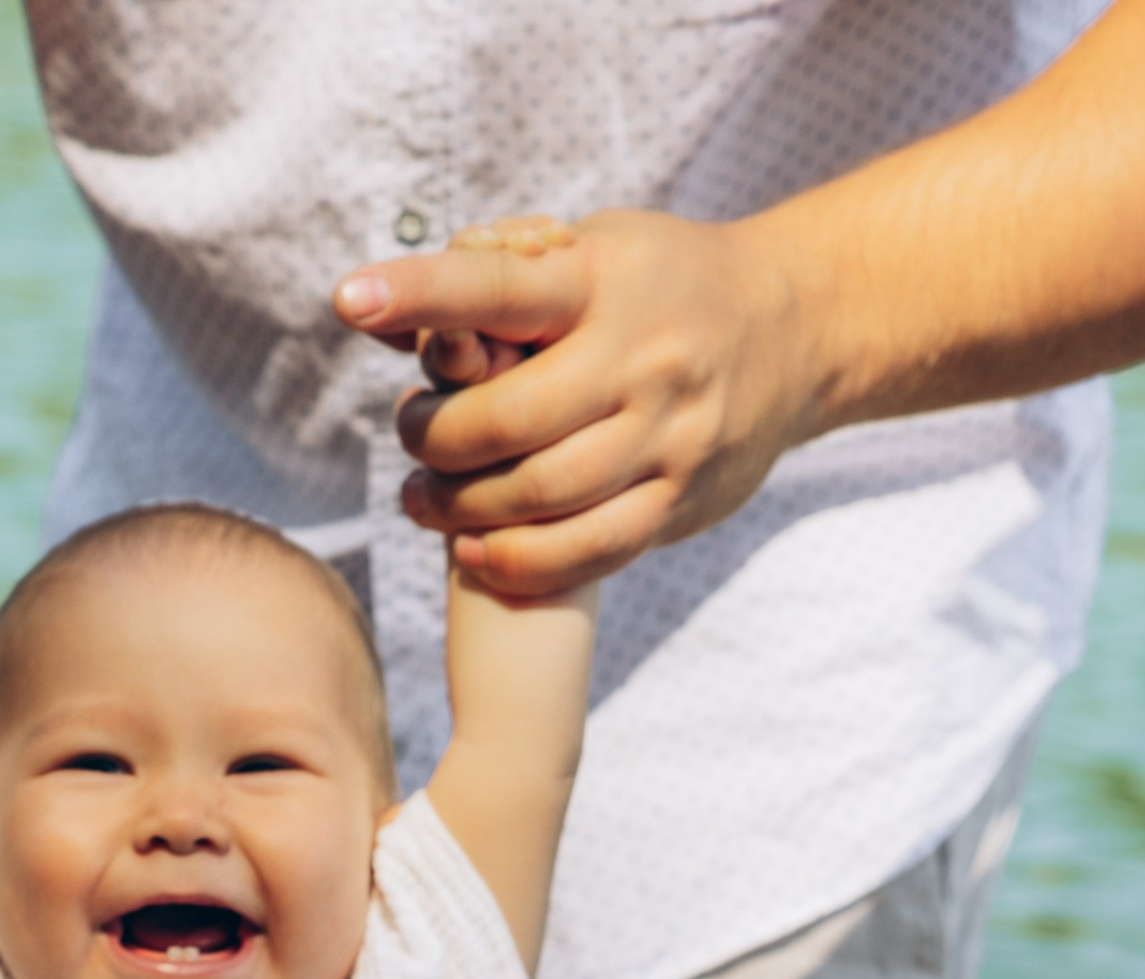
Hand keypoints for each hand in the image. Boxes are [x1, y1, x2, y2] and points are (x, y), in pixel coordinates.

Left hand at [335, 207, 818, 595]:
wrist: (793, 328)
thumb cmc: (660, 285)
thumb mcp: (595, 251)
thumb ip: (506, 278)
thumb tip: (405, 319)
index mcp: (606, 280)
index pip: (498, 285)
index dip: (422, 294)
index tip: (351, 299)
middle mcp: (641, 358)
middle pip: (509, 420)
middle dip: (439, 436)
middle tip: (412, 434)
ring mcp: (668, 436)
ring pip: (543, 497)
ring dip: (465, 508)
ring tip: (426, 500)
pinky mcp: (682, 499)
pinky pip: (590, 552)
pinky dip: (520, 560)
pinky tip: (476, 552)